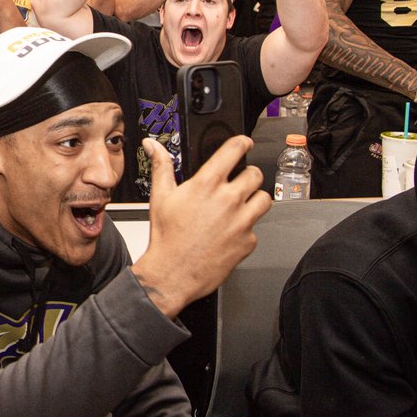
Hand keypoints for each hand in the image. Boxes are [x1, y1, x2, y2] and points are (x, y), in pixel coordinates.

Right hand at [132, 136, 270, 318]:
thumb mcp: (160, 197)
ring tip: (239, 207)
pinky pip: (256, 228)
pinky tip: (229, 233)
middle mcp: (228, 200)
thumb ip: (161, 166)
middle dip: (247, 176)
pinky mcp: (248, 241)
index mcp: (207, 184)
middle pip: (255, 174)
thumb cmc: (166, 237)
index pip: (235, 150)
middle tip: (236, 184)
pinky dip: (246, 229)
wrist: (172, 273)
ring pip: (264, 199)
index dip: (242, 143)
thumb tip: (152, 146)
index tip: (244, 144)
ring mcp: (241, 221)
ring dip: (254, 199)